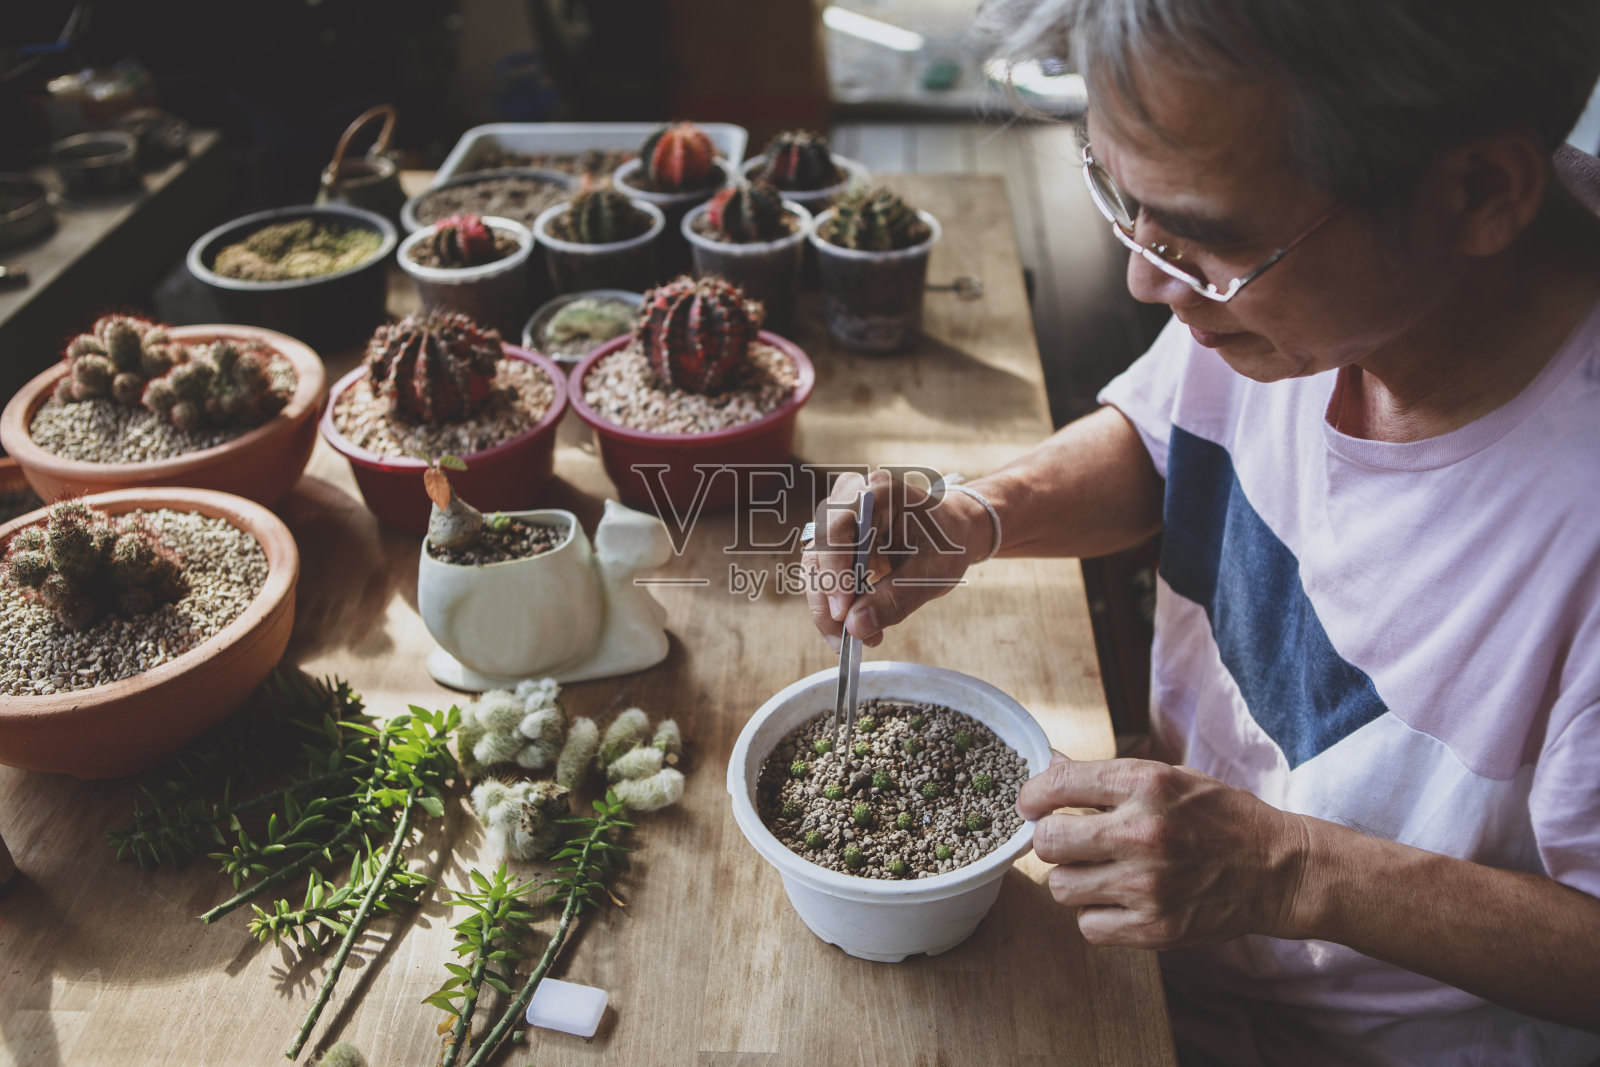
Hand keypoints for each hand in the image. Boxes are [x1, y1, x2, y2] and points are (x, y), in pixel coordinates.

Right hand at [801, 469, 993, 649]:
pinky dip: (836, 606)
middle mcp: (849, 499)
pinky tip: (857, 628)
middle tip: (845, 640)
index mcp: (878, 492)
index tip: (843, 612)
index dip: (835, 572)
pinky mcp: (835, 542)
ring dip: (828, 609)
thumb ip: (896, 598)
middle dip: (827, 600)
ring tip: (856, 640)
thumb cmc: (946, 542)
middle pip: (818, 551)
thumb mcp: (933, 572)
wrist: (951, 532)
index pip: (837, 529)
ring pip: (815, 569)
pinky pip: (824, 577)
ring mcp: (837, 519)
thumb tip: (856, 627)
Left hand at [1018, 754, 1308, 948]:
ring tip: (1101, 870)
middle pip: (1048, 841)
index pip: (1056, 785)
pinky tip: (1120, 899)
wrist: (1277, 869)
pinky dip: (1096, 914)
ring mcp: (1148, 886)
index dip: (1033, 796)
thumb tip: (1049, 767)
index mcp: (1146, 784)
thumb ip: (1106, 776)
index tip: (1032, 805)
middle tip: (1069, 840)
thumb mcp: (1168, 777)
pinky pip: (1088, 926)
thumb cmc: (1219, 817)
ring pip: (1061, 888)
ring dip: (1073, 879)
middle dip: (1051, 839)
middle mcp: (1143, 833)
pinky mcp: (1155, 929)